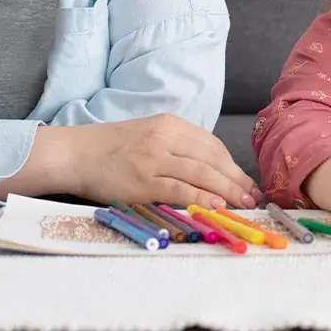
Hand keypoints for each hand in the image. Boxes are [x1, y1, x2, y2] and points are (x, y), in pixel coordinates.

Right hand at [40, 115, 260, 209]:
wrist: (76, 153)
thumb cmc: (112, 148)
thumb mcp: (150, 134)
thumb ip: (177, 146)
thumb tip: (208, 169)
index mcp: (171, 124)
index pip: (212, 145)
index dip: (232, 165)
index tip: (246, 180)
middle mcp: (166, 138)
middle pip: (212, 159)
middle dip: (236, 179)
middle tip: (254, 196)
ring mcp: (155, 159)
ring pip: (202, 174)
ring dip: (227, 190)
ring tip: (244, 203)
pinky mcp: (143, 181)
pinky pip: (180, 190)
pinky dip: (202, 198)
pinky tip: (217, 205)